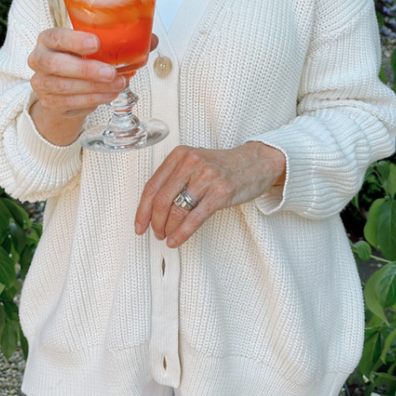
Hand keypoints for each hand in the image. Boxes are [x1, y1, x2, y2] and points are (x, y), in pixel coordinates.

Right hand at [27, 29, 158, 145]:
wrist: (64, 87)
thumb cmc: (80, 59)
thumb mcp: (96, 47)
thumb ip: (121, 40)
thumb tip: (151, 39)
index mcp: (49, 39)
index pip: (55, 36)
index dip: (74, 40)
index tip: (96, 43)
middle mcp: (39, 59)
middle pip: (56, 64)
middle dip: (86, 69)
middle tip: (111, 72)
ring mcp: (41, 82)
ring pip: (64, 87)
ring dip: (94, 87)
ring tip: (118, 84)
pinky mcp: (48, 102)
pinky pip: (70, 102)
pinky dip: (93, 99)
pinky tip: (109, 94)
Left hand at [134, 141, 285, 247]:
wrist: (255, 162)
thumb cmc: (223, 166)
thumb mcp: (195, 163)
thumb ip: (174, 179)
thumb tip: (152, 208)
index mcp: (180, 154)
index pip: (152, 185)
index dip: (142, 210)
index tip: (139, 224)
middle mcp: (191, 163)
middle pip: (161, 199)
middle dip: (154, 222)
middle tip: (155, 232)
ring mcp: (207, 177)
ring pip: (176, 210)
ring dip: (168, 229)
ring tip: (167, 236)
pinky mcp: (221, 192)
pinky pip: (195, 218)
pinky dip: (182, 233)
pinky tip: (176, 240)